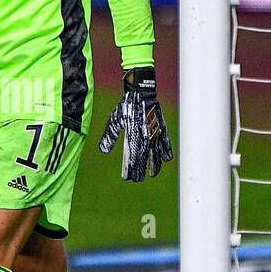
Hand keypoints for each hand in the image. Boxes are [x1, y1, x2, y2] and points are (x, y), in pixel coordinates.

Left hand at [98, 66, 172, 181]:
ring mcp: (155, 132)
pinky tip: (166, 160)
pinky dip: (166, 151)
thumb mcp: (114, 120)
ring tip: (152, 174)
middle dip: (141, 170)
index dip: (130, 169)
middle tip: (137, 179)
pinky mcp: (162, 128)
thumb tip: (103, 151)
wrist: (141, 92)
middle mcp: (145, 136)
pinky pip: (165, 142)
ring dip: (154, 165)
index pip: (131, 157)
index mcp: (132, 135)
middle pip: (144, 158)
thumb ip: (109, 136)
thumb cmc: (125, 106)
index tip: (127, 178)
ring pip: (156, 153)